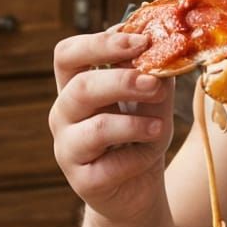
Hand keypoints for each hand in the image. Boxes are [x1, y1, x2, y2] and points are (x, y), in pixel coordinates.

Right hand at [50, 30, 175, 223]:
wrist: (139, 185)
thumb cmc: (141, 133)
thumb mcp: (151, 98)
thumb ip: (153, 72)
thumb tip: (162, 43)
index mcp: (76, 85)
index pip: (68, 54)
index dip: (100, 43)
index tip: (140, 42)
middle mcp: (64, 114)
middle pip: (80, 86)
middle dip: (122, 81)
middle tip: (155, 83)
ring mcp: (68, 148)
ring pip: (97, 128)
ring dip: (134, 124)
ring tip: (159, 126)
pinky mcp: (82, 181)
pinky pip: (111, 165)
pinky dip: (138, 158)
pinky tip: (149, 155)